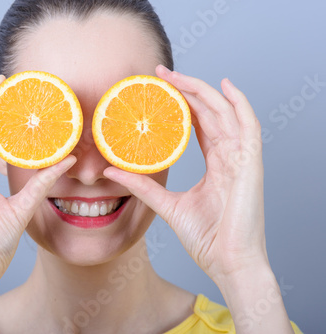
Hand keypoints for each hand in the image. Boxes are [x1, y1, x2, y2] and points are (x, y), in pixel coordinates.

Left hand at [103, 65, 267, 282]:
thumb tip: (110, 170)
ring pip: (226, 113)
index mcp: (217, 165)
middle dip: (187, 90)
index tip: (160, 90)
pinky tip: (226, 85)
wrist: (227, 262)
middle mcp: (231, 157)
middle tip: (161, 74)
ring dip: (204, 91)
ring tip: (178, 75)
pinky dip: (240, 104)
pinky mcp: (251, 165)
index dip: (183, 104)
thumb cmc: (206, 237)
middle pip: (211, 113)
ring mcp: (242, 159)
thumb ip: (142, 185)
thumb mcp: (167, 204)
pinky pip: (249, 126)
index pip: (201, 125)